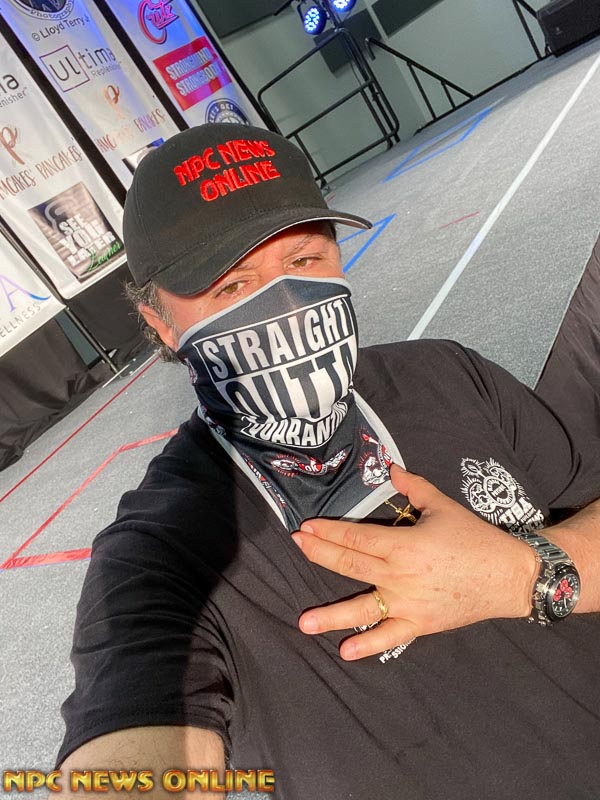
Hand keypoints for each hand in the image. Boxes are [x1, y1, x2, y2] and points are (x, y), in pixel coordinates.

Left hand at [291, 465, 537, 659]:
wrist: (510, 576)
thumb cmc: (475, 537)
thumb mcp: (443, 505)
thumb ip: (413, 486)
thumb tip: (390, 467)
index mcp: (404, 544)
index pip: (356, 538)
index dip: (328, 532)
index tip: (305, 528)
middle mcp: (400, 575)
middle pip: (350, 565)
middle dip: (319, 554)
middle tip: (296, 545)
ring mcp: (408, 603)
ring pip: (363, 608)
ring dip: (331, 615)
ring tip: (303, 622)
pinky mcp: (420, 623)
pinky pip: (391, 636)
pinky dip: (369, 645)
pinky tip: (346, 650)